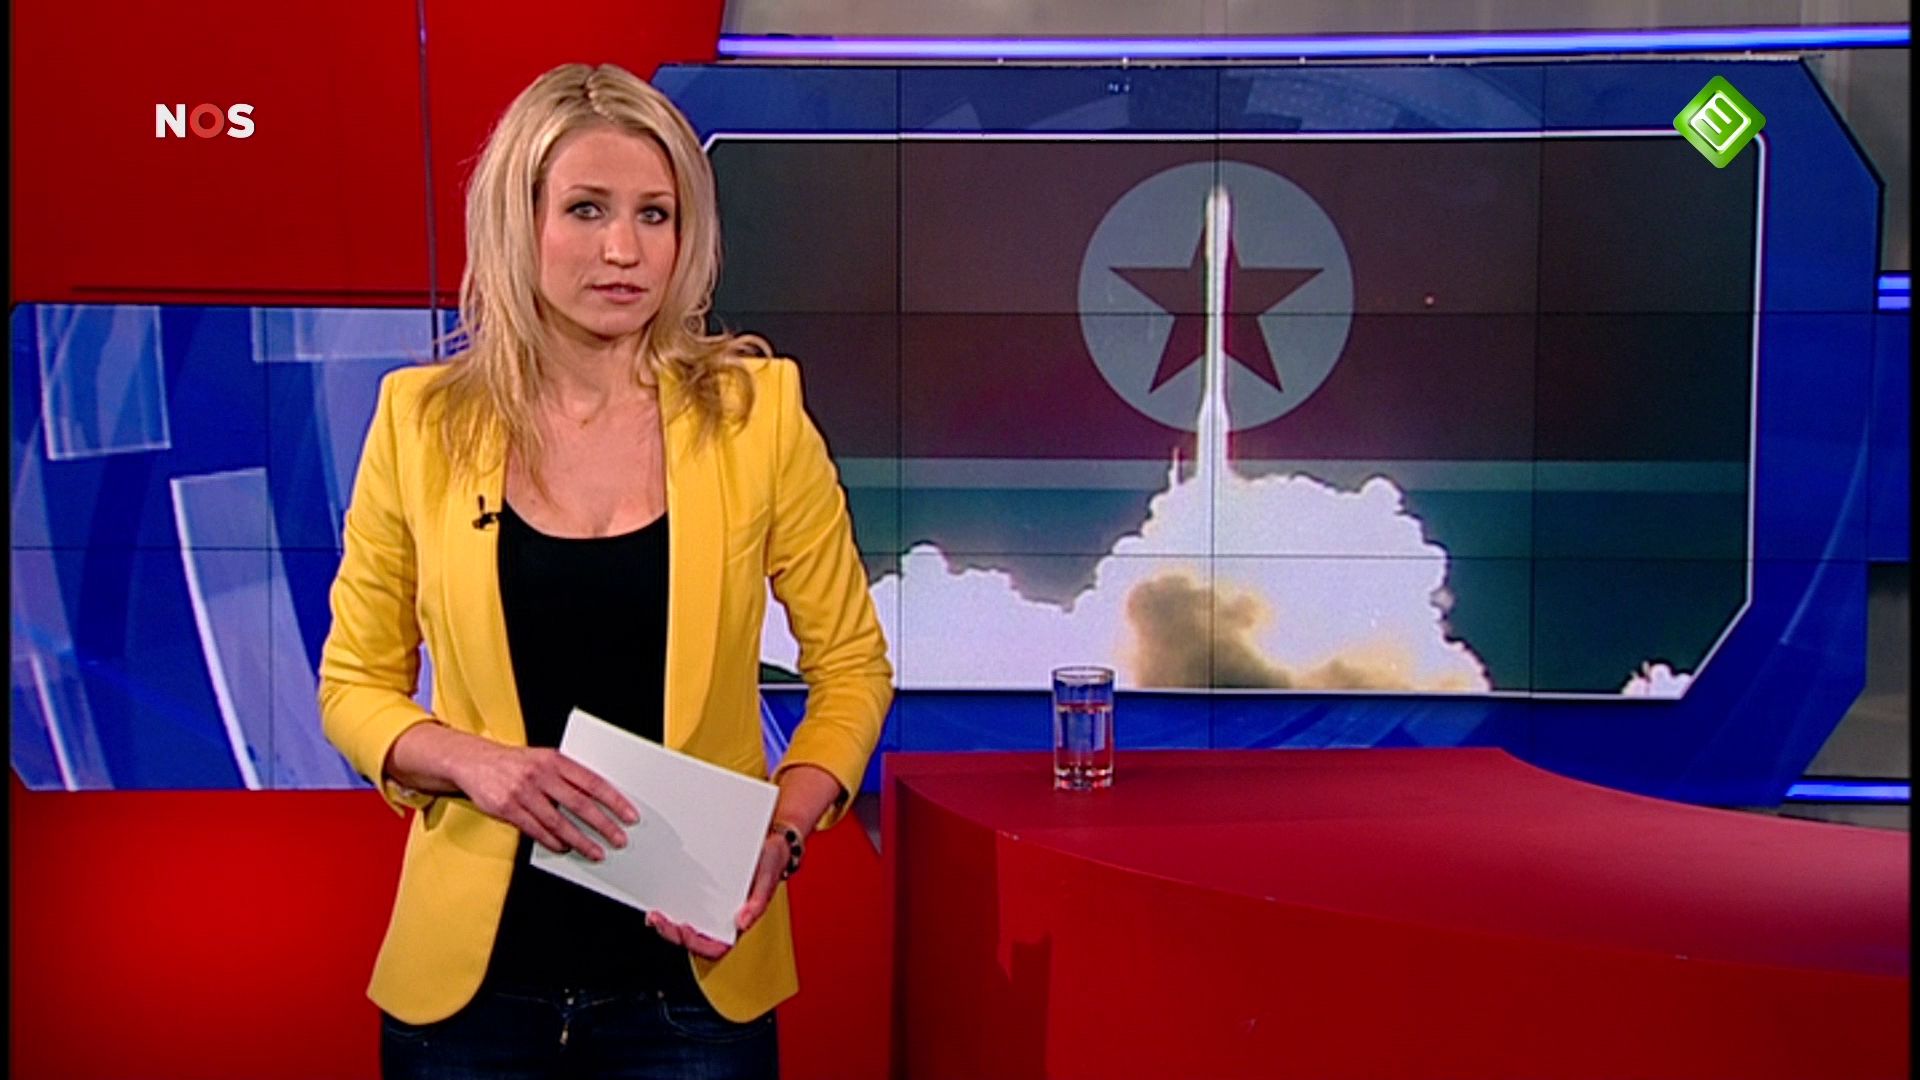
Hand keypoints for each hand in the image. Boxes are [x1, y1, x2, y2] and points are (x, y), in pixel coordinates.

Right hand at [452, 741, 638, 860]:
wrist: (473, 761)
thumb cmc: (516, 763)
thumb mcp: (544, 759)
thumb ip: (568, 777)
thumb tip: (599, 800)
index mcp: (555, 759)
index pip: (593, 782)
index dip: (614, 800)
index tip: (629, 815)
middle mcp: (541, 774)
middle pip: (579, 804)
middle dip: (603, 825)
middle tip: (618, 840)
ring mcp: (523, 792)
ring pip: (558, 822)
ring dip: (580, 841)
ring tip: (596, 852)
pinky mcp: (507, 808)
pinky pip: (536, 830)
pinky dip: (553, 841)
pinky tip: (565, 848)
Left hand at [645, 832, 789, 959]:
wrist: (771, 839)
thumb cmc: (771, 861)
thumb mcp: (768, 878)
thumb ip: (759, 902)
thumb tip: (743, 922)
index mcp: (739, 922)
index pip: (714, 946)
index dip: (696, 943)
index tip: (683, 929)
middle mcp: (723, 918)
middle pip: (694, 938)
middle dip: (672, 933)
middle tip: (657, 919)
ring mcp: (712, 907)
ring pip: (687, 925)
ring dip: (668, 924)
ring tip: (654, 913)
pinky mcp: (705, 894)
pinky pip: (685, 904)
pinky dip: (672, 905)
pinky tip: (662, 898)